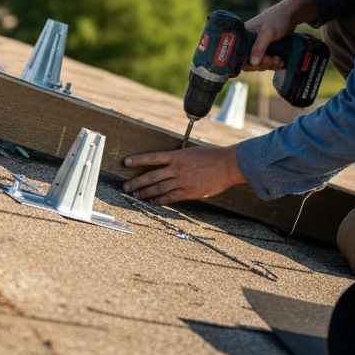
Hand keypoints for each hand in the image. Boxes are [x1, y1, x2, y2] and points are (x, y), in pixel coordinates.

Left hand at [122, 145, 245, 204]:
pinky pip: (171, 198)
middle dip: (137, 182)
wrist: (228, 165)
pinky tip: (153, 202)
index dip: (138, 160)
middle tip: (126, 187)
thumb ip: (180, 159)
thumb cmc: (213, 156)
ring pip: (159, 188)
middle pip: (152, 176)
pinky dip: (160, 200)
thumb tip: (170, 165)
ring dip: (146, 193)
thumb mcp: (193, 153)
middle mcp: (177, 168)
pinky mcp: (189, 192)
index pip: (153, 157)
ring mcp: (182, 181)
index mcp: (178, 155)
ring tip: (137, 196)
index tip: (125, 162)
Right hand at [243, 0, 317, 70]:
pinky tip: (281, 61)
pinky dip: (273, 64)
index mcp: (243, 36)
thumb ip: (259, 47)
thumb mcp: (268, 33)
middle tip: (274, 59)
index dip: (251, 63)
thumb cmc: (277, 19)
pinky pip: (266, 62)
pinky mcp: (265, 49)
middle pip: (250, 62)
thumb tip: (253, 63)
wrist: (291, 15)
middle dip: (263, 64)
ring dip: (270, 65)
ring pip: (259, 64)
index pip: (240, 56)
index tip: (263, 61)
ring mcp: (257, 46)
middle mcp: (248, 42)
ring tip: (279, 59)